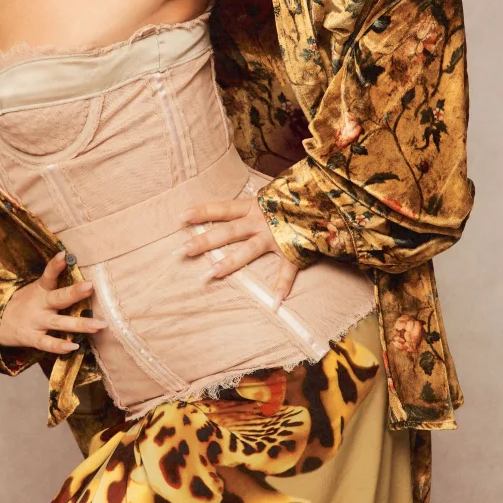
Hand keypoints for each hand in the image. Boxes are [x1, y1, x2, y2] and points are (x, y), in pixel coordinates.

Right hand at [0, 251, 105, 353]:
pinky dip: (59, 346)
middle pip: (58, 298)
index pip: (49, 274)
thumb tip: (81, 273)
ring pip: (59, 323)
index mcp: (40, 289)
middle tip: (91, 286)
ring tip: (99, 325)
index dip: (56, 265)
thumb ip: (54, 283)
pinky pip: (47, 343)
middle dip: (75, 292)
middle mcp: (40, 304)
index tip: (65, 255)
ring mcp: (36, 322)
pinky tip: (74, 347)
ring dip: (80, 324)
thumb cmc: (24, 303)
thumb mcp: (35, 289)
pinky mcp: (32, 338)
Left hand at [172, 194, 299, 308]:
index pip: (222, 209)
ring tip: (209, 274)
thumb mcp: (266, 198)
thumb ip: (247, 208)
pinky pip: (286, 272)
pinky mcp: (293, 250)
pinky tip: (275, 303)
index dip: (202, 212)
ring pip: (248, 251)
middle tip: (181, 251)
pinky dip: (282, 287)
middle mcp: (261, 221)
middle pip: (227, 232)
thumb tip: (223, 212)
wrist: (323, 201)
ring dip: (229, 263)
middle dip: (204, 241)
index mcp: (252, 207)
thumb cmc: (289, 201)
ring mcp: (276, 236)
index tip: (180, 218)